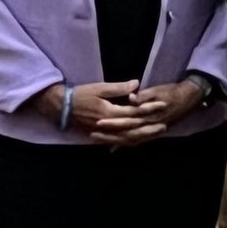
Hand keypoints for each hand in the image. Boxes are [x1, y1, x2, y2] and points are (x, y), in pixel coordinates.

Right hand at [31, 80, 168, 143]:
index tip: (163, 104)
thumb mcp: (100, 88)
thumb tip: (137, 84)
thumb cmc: (81, 94)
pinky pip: (117, 142)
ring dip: (142, 137)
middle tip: (165, 125)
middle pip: (133, 130)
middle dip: (150, 128)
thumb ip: (119, 88)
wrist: (61, 108)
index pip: (135, 112)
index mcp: (110, 113)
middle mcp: (108, 126)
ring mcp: (103, 133)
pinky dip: (128, 142)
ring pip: (126, 139)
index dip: (150, 108)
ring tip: (155, 134)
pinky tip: (138, 142)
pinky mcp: (99, 136)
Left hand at [90, 81, 202, 145]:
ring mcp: (150, 131)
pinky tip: (113, 148)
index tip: (98, 122)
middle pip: (126, 133)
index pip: (127, 121)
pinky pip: (136, 141)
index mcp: (148, 115)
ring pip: (130, 140)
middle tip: (92, 134)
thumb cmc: (173, 92)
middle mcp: (148, 126)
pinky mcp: (151, 133)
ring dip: (114, 141)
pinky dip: (124, 144)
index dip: (113, 123)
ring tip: (98, 140)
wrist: (188, 98)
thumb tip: (131, 98)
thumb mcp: (159, 90)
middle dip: (109, 135)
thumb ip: (145, 95)